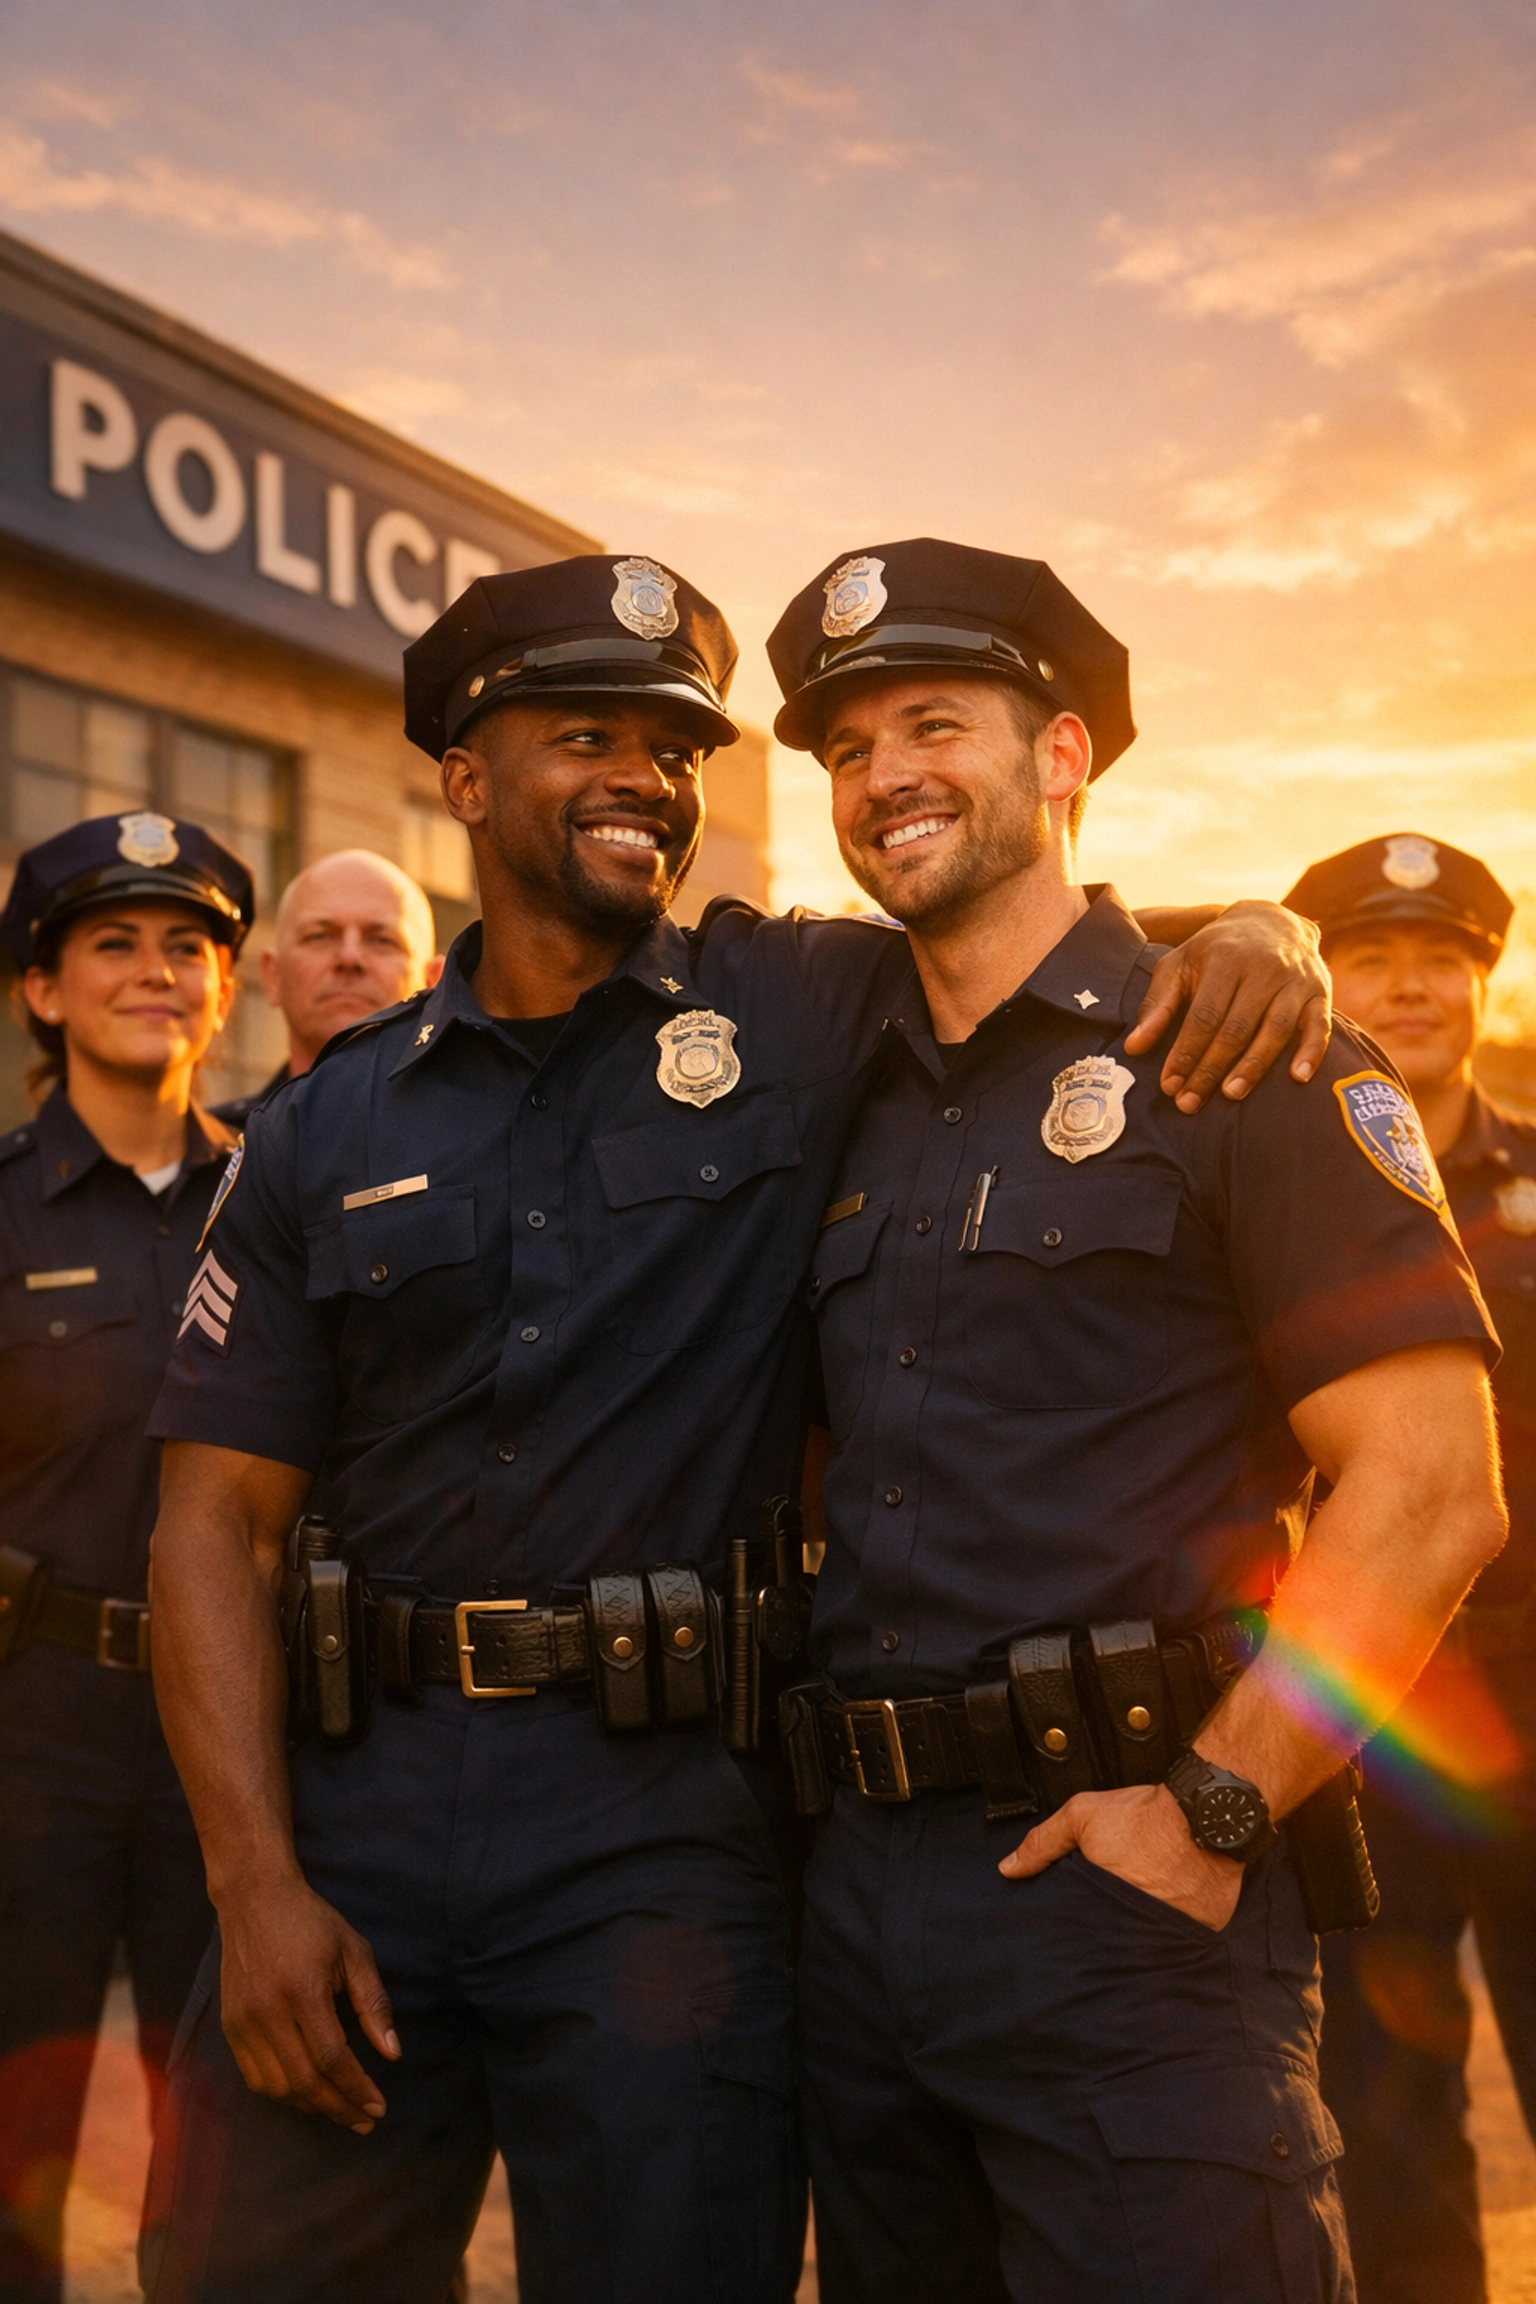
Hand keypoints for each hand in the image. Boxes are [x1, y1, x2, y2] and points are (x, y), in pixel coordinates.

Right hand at [216, 1871, 400, 2131]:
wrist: (254, 1901)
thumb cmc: (312, 1923)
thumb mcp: (354, 1951)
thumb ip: (373, 2003)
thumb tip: (392, 2053)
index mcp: (303, 1991)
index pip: (332, 2058)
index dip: (356, 2089)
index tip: (378, 2107)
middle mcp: (268, 2013)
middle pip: (304, 2081)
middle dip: (338, 2108)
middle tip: (364, 2120)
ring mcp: (243, 2023)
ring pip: (277, 2086)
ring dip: (311, 2105)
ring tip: (340, 2109)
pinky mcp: (229, 2026)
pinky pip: (254, 2076)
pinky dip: (282, 2093)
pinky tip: (306, 2092)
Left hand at [998, 1784, 1242, 1931]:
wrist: (1208, 1808)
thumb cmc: (1146, 1814)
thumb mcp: (1083, 1816)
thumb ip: (1044, 1843)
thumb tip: (1008, 1869)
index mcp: (1107, 1904)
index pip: (1082, 1934)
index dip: (1075, 1934)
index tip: (1067, 1938)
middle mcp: (1140, 1926)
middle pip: (1115, 1943)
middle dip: (1105, 1940)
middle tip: (1102, 1931)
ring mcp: (1175, 1932)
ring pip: (1150, 1944)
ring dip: (1142, 1939)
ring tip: (1135, 1929)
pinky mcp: (1205, 1930)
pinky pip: (1184, 1939)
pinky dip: (1176, 1932)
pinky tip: (1171, 1919)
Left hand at [1125, 900, 1330, 1111]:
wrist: (1270, 920)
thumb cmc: (1216, 951)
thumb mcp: (1180, 964)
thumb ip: (1158, 1004)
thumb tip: (1134, 1047)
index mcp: (1226, 958)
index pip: (1204, 1015)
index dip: (1186, 1052)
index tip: (1169, 1084)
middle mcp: (1264, 967)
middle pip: (1237, 1028)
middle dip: (1211, 1069)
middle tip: (1190, 1101)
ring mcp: (1296, 980)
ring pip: (1275, 1030)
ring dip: (1253, 1067)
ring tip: (1230, 1095)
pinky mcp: (1321, 991)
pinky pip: (1319, 1026)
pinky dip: (1310, 1052)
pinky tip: (1297, 1078)